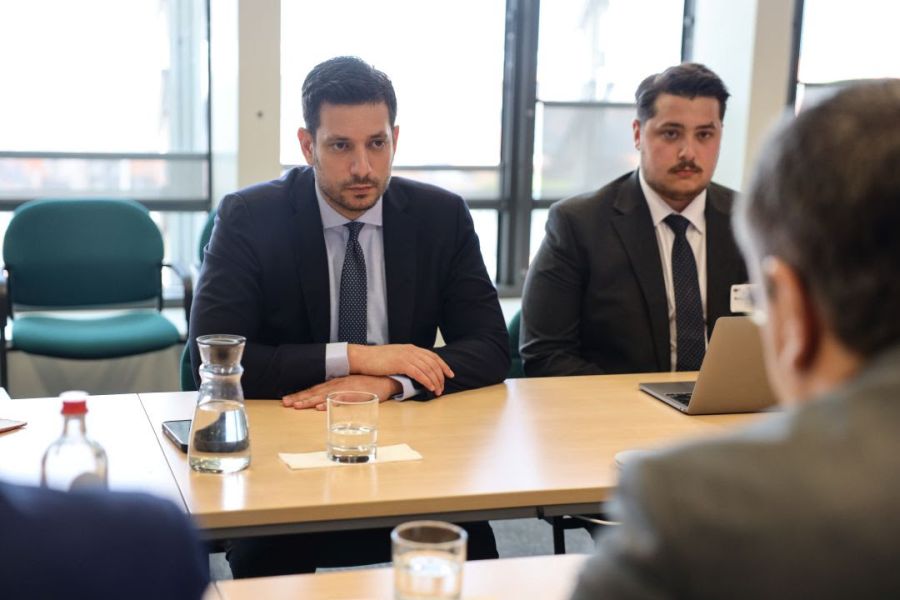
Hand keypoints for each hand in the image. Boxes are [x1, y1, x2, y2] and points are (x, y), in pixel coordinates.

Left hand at [281, 375, 401, 410]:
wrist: (386, 380)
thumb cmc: (368, 385)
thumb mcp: (350, 388)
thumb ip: (337, 394)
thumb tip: (323, 404)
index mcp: (335, 384)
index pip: (314, 389)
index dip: (300, 395)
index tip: (287, 400)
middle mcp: (338, 385)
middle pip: (315, 392)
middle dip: (300, 398)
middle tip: (285, 403)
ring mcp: (346, 389)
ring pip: (324, 395)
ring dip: (310, 400)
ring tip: (297, 406)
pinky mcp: (356, 394)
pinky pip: (341, 399)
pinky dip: (330, 402)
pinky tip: (321, 407)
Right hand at [348, 344, 453, 395]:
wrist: (362, 357)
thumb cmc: (376, 360)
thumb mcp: (394, 357)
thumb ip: (406, 361)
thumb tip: (415, 371)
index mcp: (410, 348)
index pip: (432, 356)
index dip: (443, 365)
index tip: (450, 374)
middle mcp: (411, 350)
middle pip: (433, 363)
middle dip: (440, 376)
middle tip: (443, 388)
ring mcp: (406, 356)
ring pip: (428, 369)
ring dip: (435, 381)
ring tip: (438, 391)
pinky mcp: (401, 363)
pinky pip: (419, 373)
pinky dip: (427, 381)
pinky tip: (430, 388)